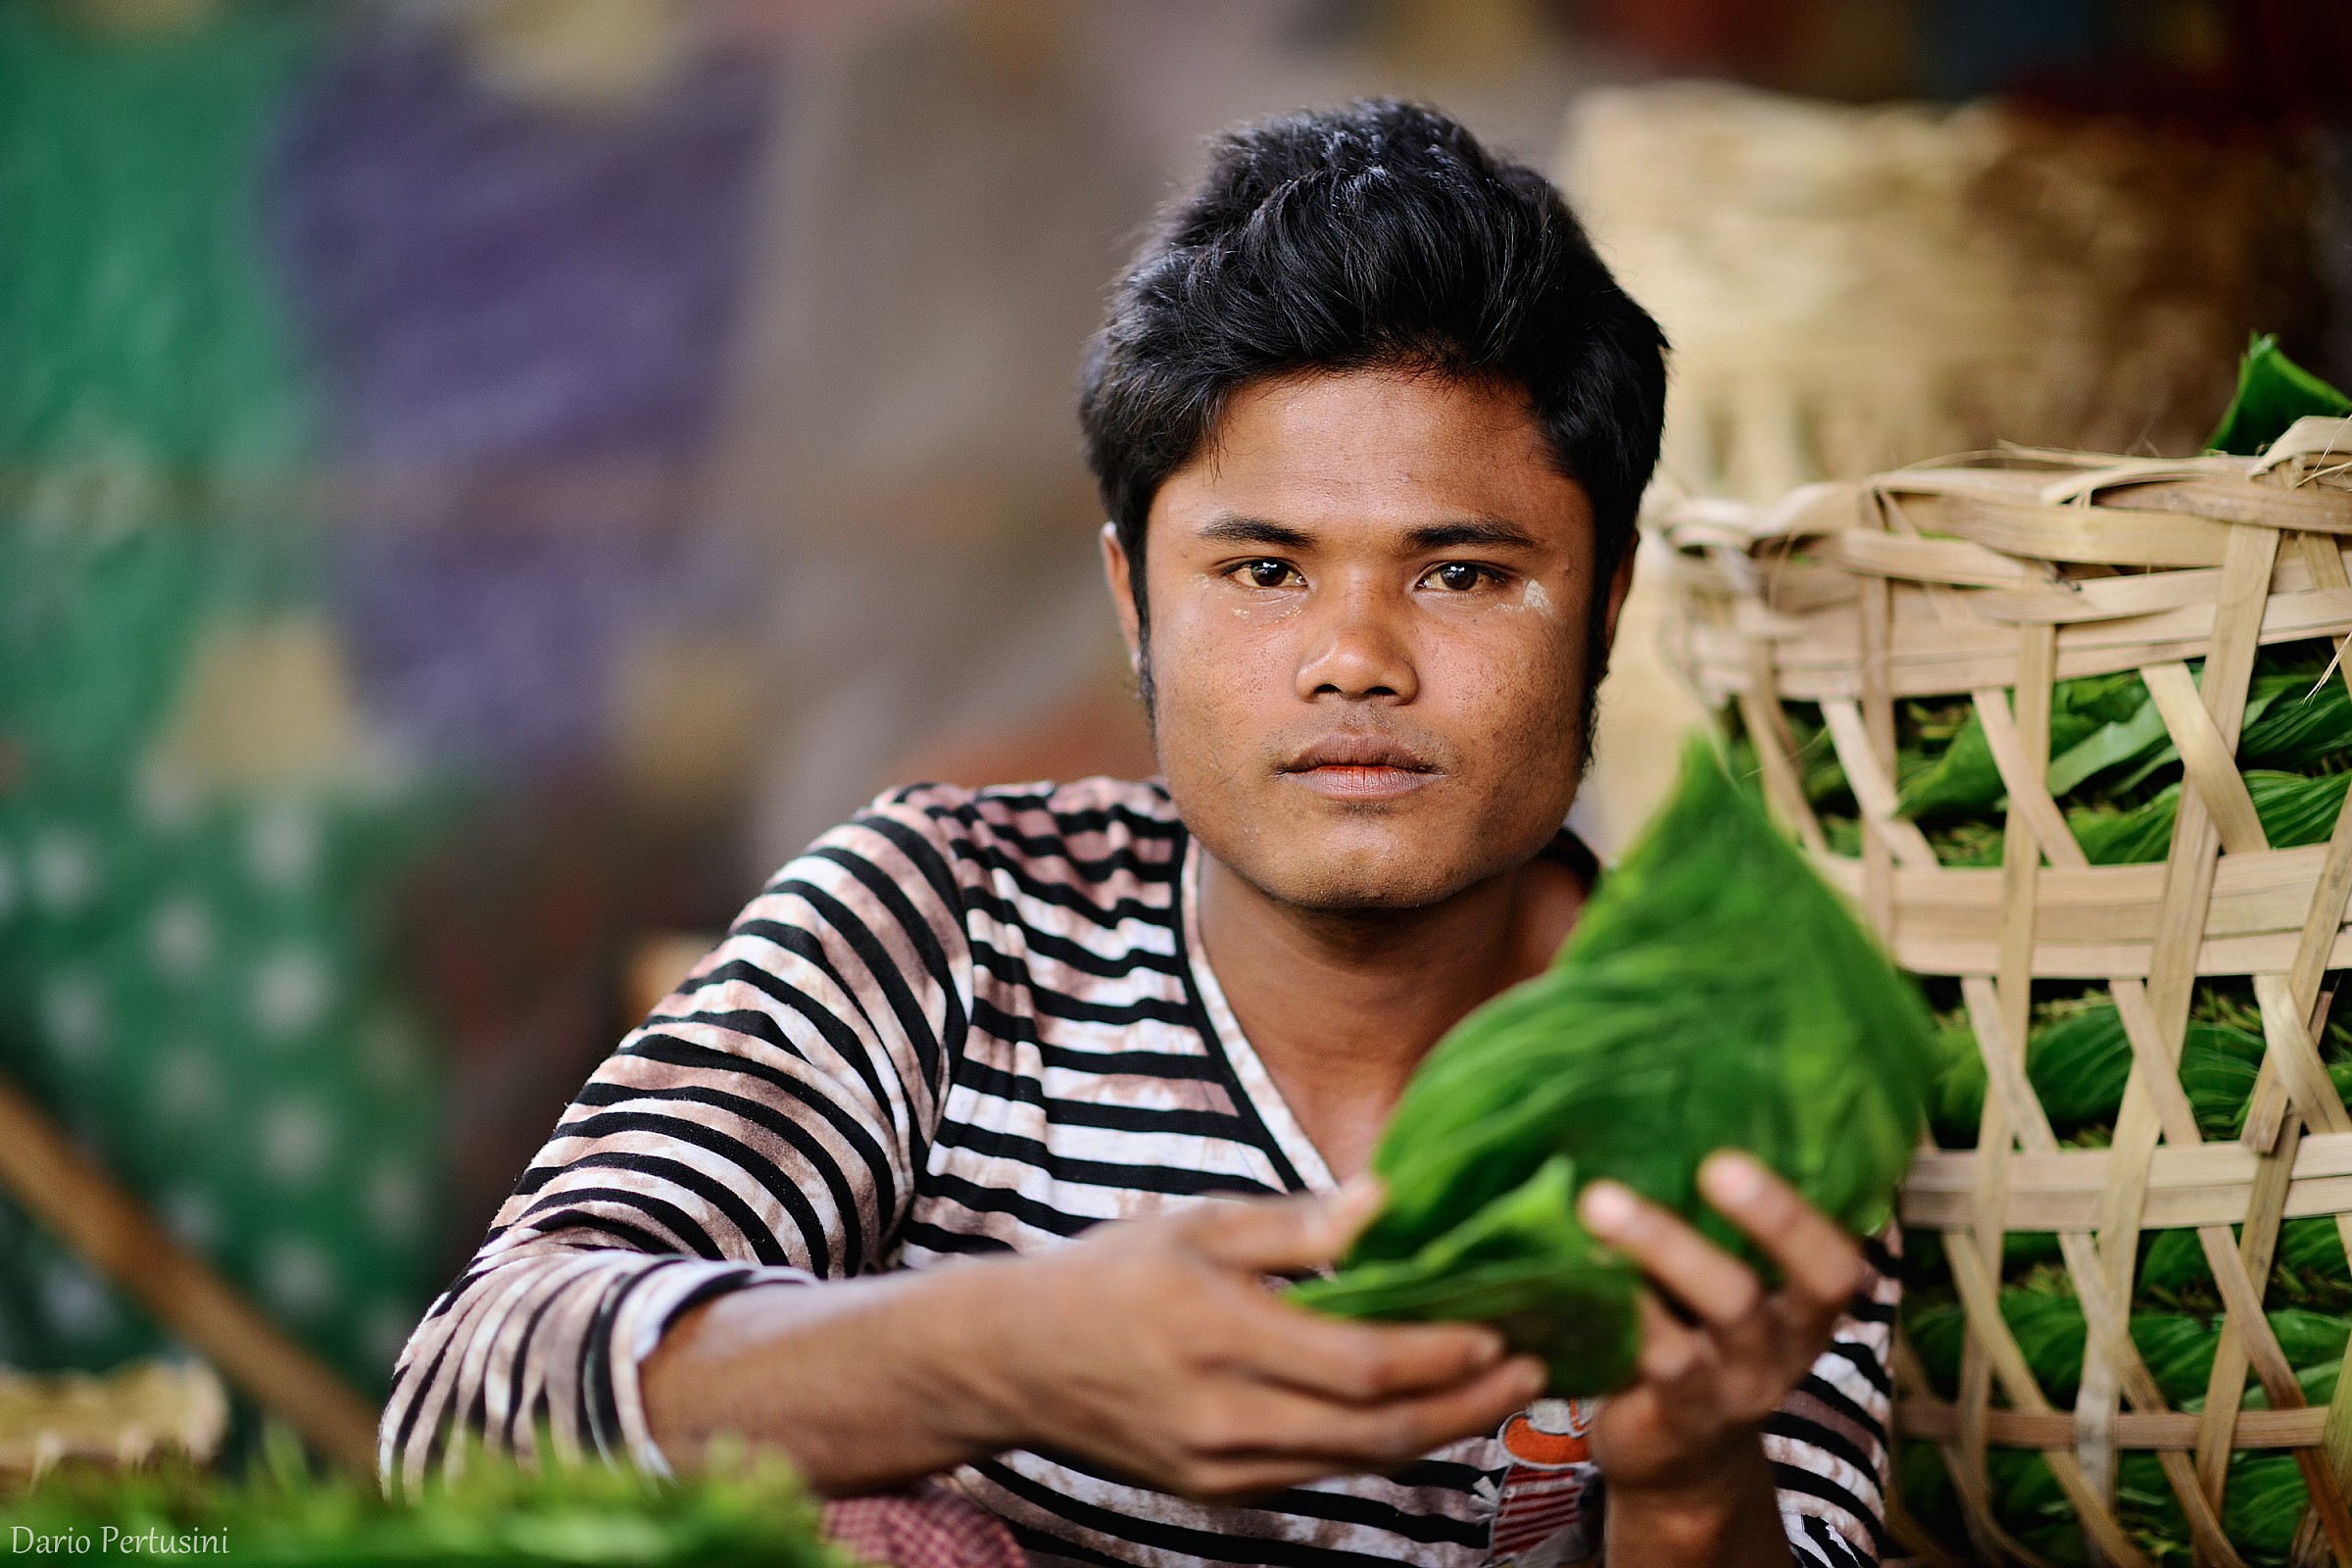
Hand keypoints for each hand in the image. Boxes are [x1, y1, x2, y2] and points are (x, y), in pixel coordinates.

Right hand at [961, 1179, 1549, 1499]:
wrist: (1014, 1362)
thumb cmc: (1109, 1276)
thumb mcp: (1198, 1226)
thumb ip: (1297, 1225)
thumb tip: (1388, 1201)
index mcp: (1218, 1336)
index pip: (1361, 1364)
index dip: (1443, 1353)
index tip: (1505, 1325)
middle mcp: (1224, 1416)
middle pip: (1378, 1428)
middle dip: (1468, 1402)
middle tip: (1533, 1367)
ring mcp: (1222, 1465)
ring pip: (1359, 1459)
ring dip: (1440, 1428)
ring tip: (1499, 1386)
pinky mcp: (1220, 1489)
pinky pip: (1323, 1470)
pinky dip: (1383, 1442)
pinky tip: (1423, 1408)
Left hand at [1575, 1152, 1867, 1564]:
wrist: (1684, 1458)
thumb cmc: (1704, 1333)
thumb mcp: (1734, 1282)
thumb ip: (1716, 1220)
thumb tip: (1668, 1098)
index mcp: (1807, 1303)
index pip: (1836, 1261)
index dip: (1802, 1214)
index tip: (1748, 1154)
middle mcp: (1782, 1346)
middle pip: (1788, 1284)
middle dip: (1761, 1221)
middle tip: (1717, 1163)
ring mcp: (1732, 1386)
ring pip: (1708, 1319)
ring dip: (1659, 1252)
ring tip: (1599, 1201)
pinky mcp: (1677, 1416)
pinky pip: (1650, 1358)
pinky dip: (1612, 1306)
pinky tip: (1568, 1261)